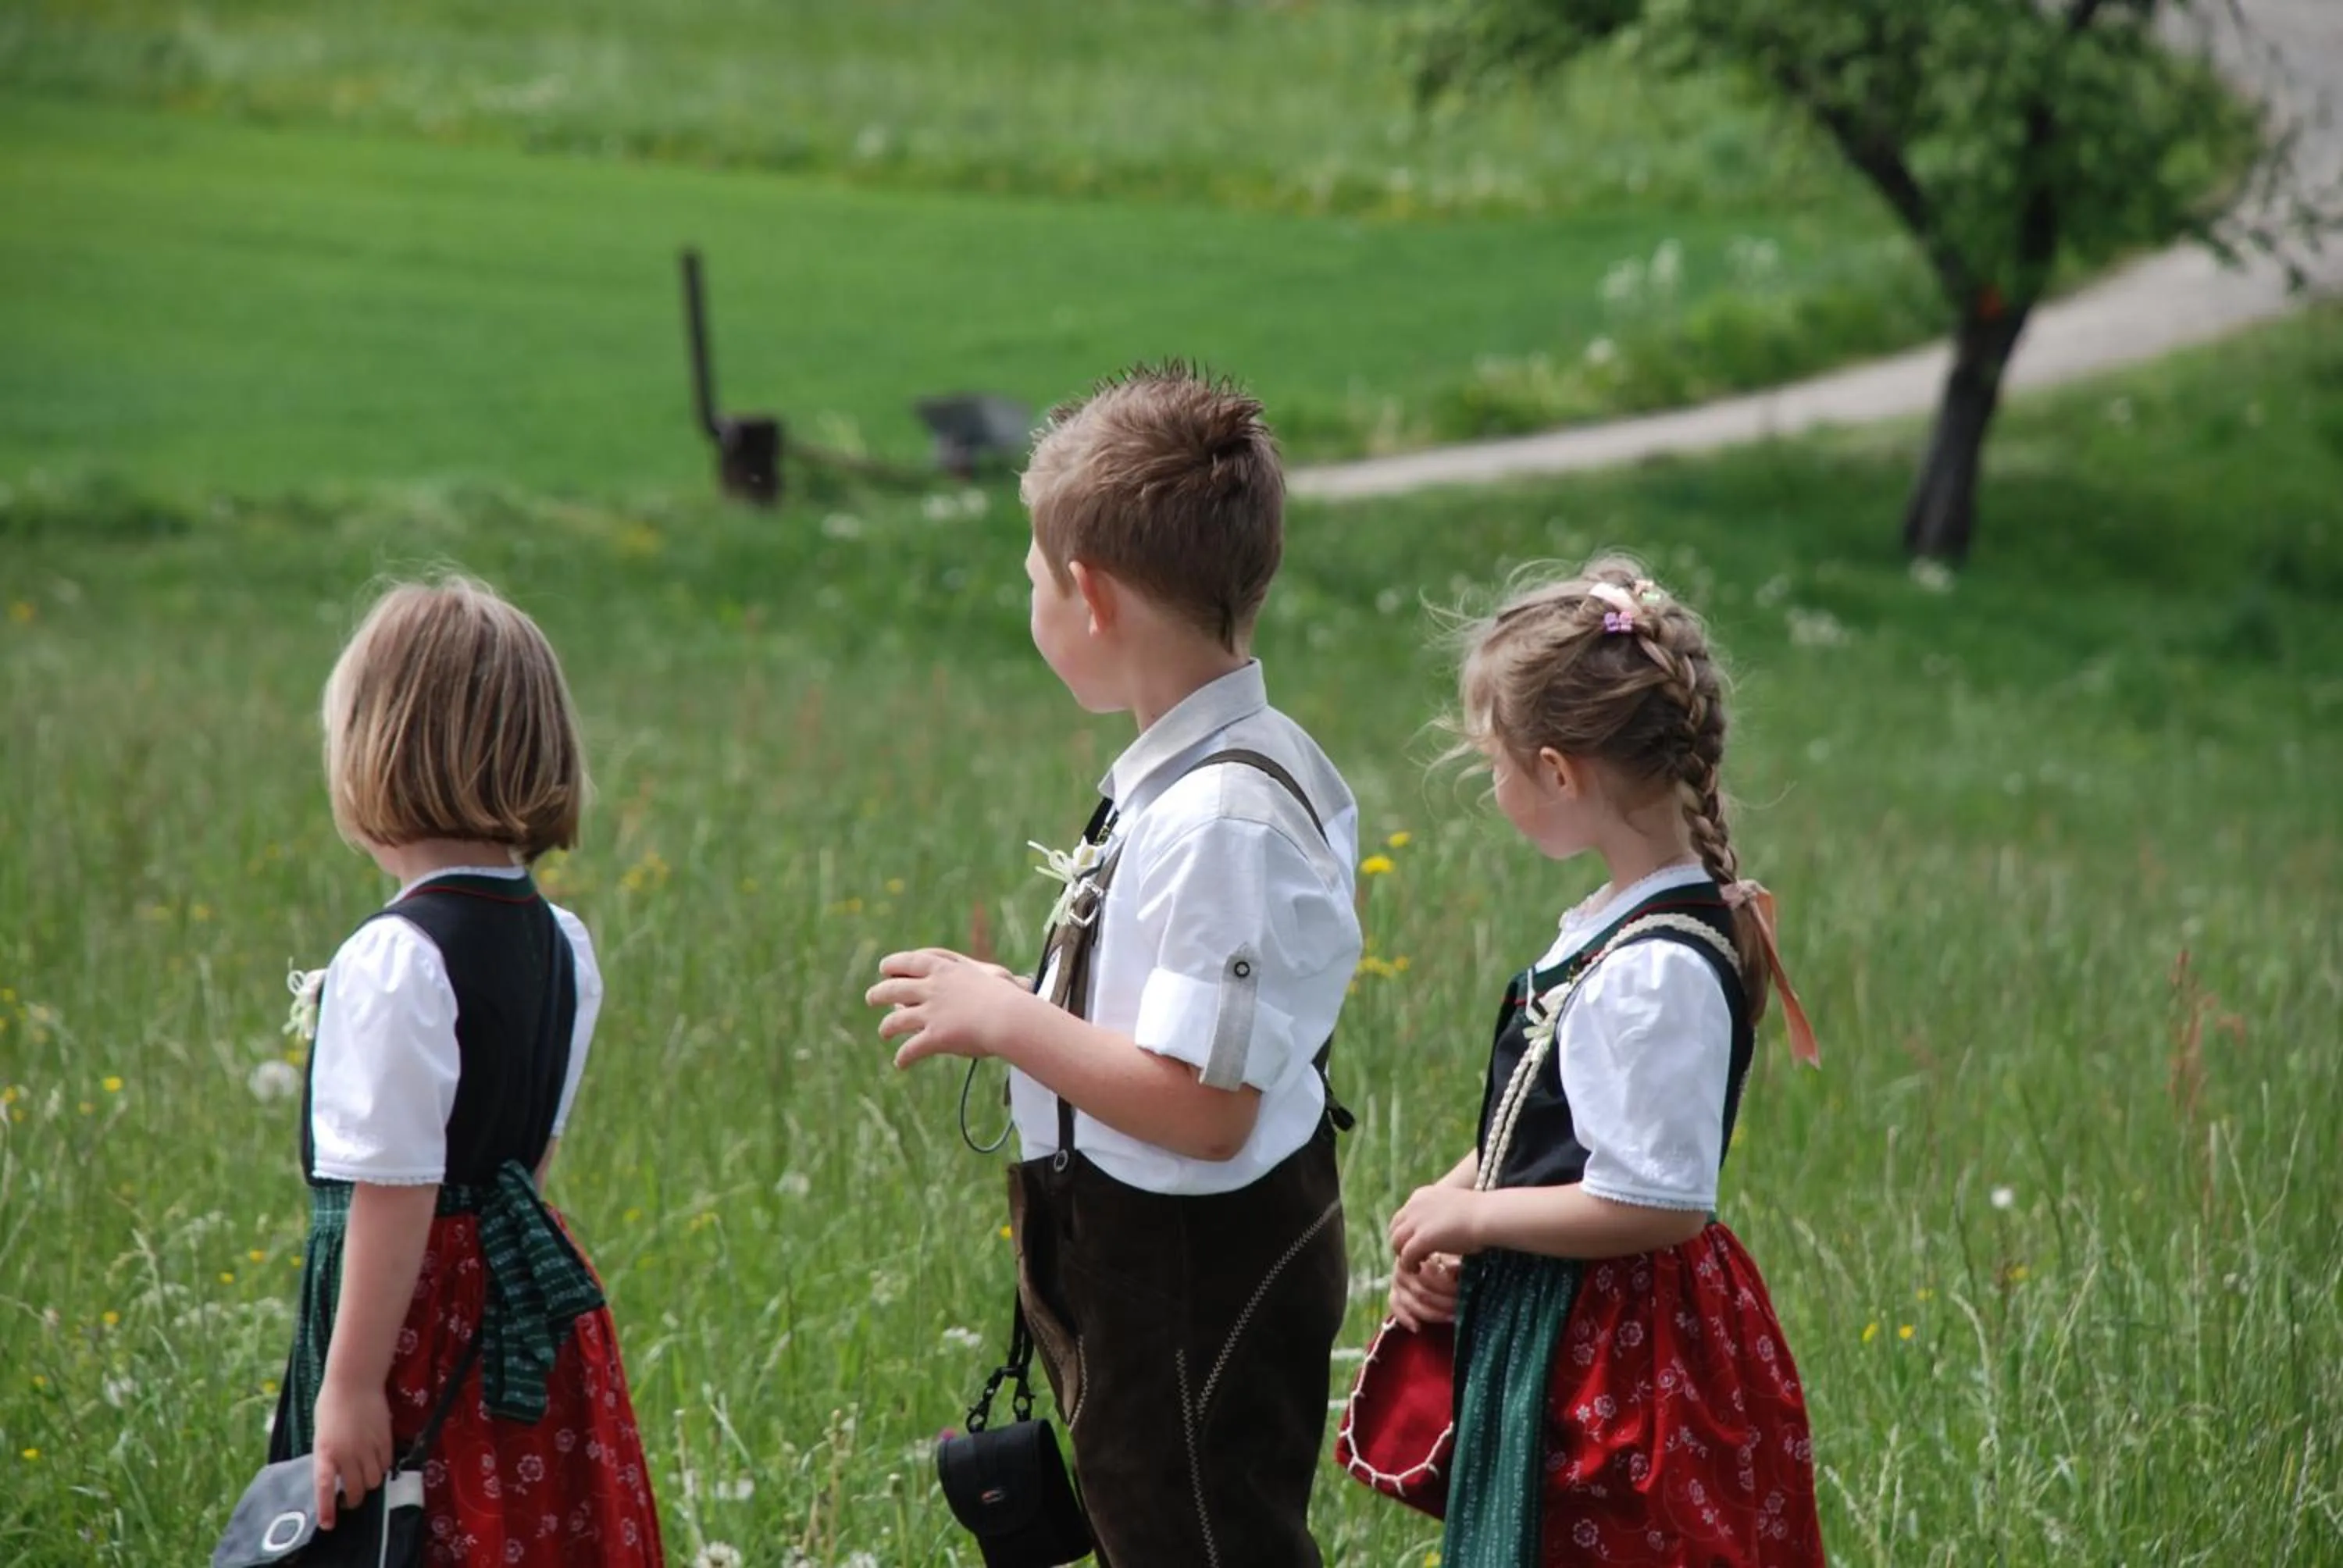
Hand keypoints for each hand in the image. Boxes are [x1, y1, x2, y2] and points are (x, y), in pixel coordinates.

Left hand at [310, 1375, 392, 1529]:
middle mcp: (347, 1453)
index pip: (324, 1486)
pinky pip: (386, 1464)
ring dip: (369, 1484)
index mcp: (326, 1451)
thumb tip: (335, 1475)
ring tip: (364, 1478)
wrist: (354, 1382)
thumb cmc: (331, 1405)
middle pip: (356, 1489)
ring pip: (374, 1480)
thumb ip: (328, 1456)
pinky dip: (382, 1469)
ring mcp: (368, 1447)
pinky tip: (376, 1462)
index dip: (327, 1509)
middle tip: (349, 1499)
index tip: (328, 1524)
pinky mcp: (385, 1439)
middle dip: (353, 1499)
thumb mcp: (322, 1434)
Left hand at [865, 948, 1037, 1067]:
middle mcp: (932, 988)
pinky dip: (903, 1057)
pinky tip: (901, 1063)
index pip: (911, 962)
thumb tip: (1024, 983)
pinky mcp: (934, 1037)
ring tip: (884, 1032)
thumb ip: (999, 981)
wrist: (1010, 1017)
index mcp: (945, 969)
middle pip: (894, 988)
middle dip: (879, 993)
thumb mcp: (1002, 981)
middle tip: (871, 997)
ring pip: (896, 1020)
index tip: (884, 968)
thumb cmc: (1012, 997)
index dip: (894, 964)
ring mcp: (931, 1013)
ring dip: (886, 1027)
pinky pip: (911, 1049)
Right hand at [1388, 1252, 1461, 1331]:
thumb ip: (1453, 1260)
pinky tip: (1418, 1328)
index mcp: (1417, 1250)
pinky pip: (1396, 1308)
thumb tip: (1455, 1268)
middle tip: (1462, 1306)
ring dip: (1433, 1313)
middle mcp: (1403, 1264)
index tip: (1462, 1290)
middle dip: (1443, 1302)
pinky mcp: (1394, 1294)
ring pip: (1410, 1302)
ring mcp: (1397, 1280)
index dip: (1445, 1285)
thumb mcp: (1456, 1252)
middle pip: (1420, 1291)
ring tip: (1453, 1317)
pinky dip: (1406, 1319)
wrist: (1444, 1258)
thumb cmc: (1453, 1254)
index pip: (1427, 1274)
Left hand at [1389, 1184, 1485, 1273]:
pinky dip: (1409, 1264)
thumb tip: (1442, 1228)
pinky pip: (1406, 1255)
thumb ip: (1441, 1215)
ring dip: (1403, 1256)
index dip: (1406, 1232)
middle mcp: (1414, 1205)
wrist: (1488, 1215)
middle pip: (1395, 1229)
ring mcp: (1416, 1221)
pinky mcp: (1421, 1238)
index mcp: (1422, 1195)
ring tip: (1414, 1266)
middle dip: (1401, 1244)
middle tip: (1413, 1258)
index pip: (1402, 1216)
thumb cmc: (1480, 1214)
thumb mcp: (1453, 1208)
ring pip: (1396, 1242)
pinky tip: (1418, 1270)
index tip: (1415, 1244)